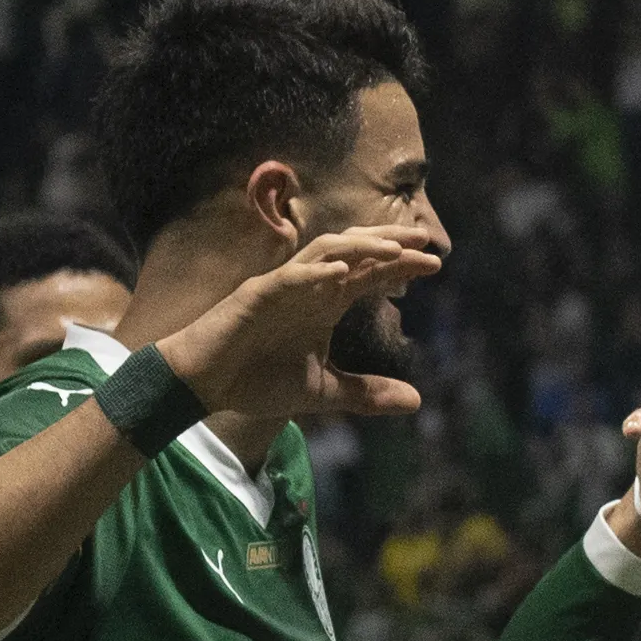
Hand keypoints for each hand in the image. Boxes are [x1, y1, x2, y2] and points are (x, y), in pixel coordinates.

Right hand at [157, 229, 441, 420]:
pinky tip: (340, 274)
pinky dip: (314, 274)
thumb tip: (417, 401)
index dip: (400, 266)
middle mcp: (307, 288)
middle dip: (387, 242)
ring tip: (392, 248)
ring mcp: (281, 287)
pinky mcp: (254, 296)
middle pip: (353, 252)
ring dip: (358, 248)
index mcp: (324, 304)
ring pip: (324, 253)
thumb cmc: (258, 380)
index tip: (435, 264)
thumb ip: (366, 394)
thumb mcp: (323, 393)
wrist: (205, 386)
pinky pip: (288, 279)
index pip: (369, 275)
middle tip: (423, 239)